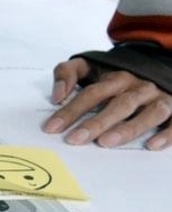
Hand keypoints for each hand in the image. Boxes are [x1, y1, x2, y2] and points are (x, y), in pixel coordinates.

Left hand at [43, 58, 171, 149]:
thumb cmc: (115, 76)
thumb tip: (56, 95)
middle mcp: (139, 87)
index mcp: (116, 78)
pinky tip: (152, 145)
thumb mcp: (89, 66)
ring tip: (106, 142)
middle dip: (96, 122)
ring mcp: (160, 98)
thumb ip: (67, 73)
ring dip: (128, 128)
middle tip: (75, 139)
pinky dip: (167, 133)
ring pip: (149, 113)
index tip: (52, 128)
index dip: (70, 111)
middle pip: (119, 104)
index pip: (91, 94)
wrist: (156, 65)